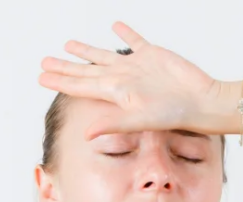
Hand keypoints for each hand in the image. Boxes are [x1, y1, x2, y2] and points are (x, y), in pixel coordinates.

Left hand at [38, 21, 220, 140]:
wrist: (202, 102)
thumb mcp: (141, 120)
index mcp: (115, 92)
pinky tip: (114, 25)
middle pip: (86, 71)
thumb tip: (85, 134)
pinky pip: (135, 40)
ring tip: (68, 44)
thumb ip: (113, 123)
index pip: (80, 85)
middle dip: (64, 67)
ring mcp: (137, 66)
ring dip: (86, 50)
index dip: (60, 80)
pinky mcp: (153, 55)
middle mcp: (122, 79)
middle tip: (44, 62)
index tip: (41, 77)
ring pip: (104, 55)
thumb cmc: (175, 115)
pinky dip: (124, 32)